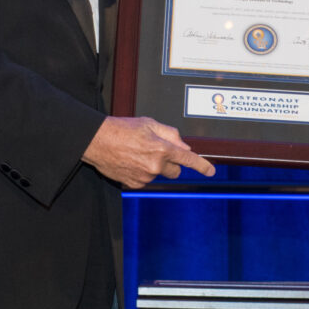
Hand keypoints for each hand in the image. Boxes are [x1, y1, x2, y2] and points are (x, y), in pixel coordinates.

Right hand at [82, 116, 215, 188]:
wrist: (97, 141)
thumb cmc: (123, 128)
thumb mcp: (149, 123)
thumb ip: (170, 134)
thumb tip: (184, 146)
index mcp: (161, 149)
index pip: (188, 159)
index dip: (202, 166)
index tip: (210, 172)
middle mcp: (155, 166)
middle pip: (175, 170)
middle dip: (172, 162)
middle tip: (157, 151)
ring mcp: (144, 177)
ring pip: (159, 174)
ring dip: (154, 166)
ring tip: (137, 152)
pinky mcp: (133, 185)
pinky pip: (145, 180)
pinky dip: (142, 172)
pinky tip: (131, 161)